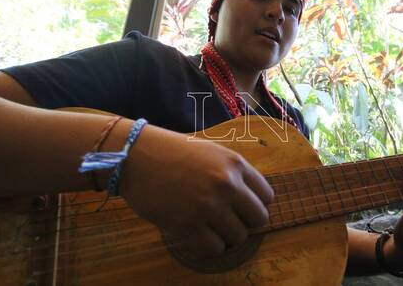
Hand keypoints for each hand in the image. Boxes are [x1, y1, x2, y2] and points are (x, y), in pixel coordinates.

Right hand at [119, 124, 273, 257]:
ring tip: (208, 226)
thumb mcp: (212, 152)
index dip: (254, 204)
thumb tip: (253, 201)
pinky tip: (196, 234)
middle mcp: (226, 184)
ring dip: (225, 235)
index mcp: (235, 164)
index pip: (267, 196)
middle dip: (244, 222)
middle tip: (226, 219)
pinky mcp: (186, 225)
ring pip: (238, 237)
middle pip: (258, 219)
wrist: (135, 156)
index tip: (240, 207)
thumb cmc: (173, 153)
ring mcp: (207, 206)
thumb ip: (234, 173)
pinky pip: (214, 249)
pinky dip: (208, 246)